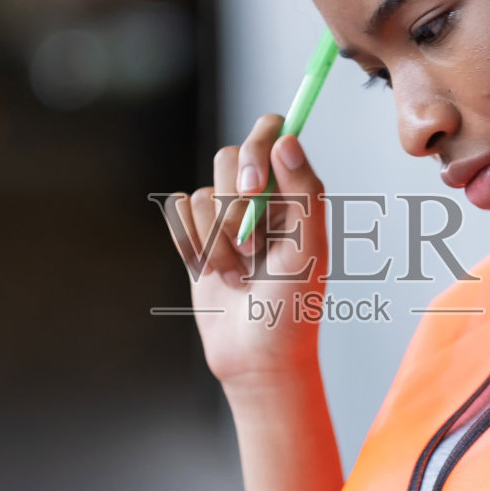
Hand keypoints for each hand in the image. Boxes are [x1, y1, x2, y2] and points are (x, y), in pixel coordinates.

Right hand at [160, 113, 328, 384]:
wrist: (256, 358)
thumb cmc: (293, 309)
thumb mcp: (310, 250)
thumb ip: (305, 192)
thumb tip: (287, 140)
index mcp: (294, 191)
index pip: (272, 131)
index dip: (257, 147)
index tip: (255, 185)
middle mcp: (259, 196)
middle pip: (228, 157)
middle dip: (236, 208)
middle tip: (253, 248)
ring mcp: (224, 215)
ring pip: (202, 193)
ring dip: (218, 240)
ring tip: (239, 272)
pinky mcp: (195, 236)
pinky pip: (179, 214)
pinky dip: (194, 247)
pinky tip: (214, 275)